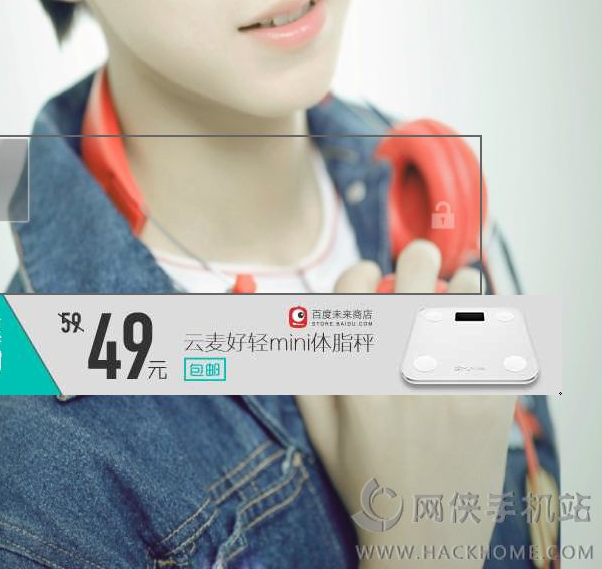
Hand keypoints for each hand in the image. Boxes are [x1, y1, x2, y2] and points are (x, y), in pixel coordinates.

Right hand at [296, 241, 514, 555]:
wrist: (424, 544)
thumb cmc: (367, 481)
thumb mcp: (321, 429)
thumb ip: (306, 366)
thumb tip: (297, 312)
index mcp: (356, 378)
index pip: (355, 292)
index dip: (360, 271)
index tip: (369, 274)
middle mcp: (403, 376)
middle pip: (414, 280)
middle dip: (418, 257)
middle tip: (421, 258)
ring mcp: (452, 387)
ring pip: (465, 303)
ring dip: (462, 286)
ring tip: (460, 283)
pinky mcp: (492, 402)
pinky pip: (500, 341)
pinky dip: (496, 323)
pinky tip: (486, 321)